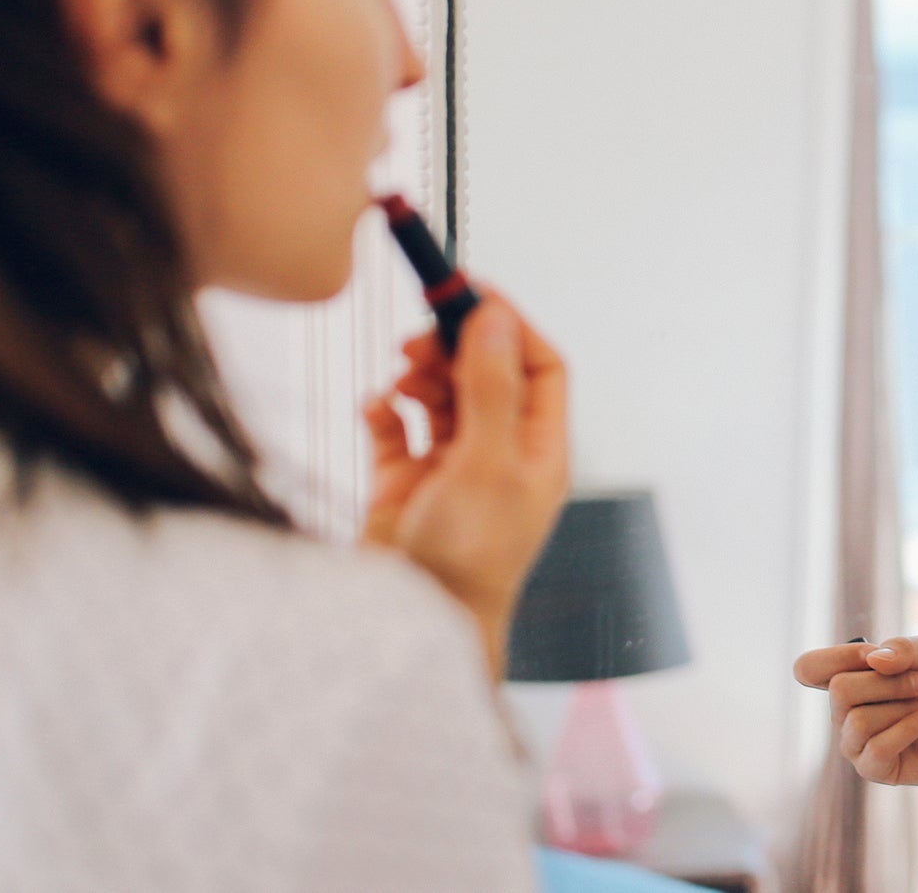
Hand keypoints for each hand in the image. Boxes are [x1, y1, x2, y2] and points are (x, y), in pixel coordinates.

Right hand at [362, 290, 569, 677]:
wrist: (413, 625)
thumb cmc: (467, 559)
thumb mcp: (487, 462)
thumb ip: (489, 387)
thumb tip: (496, 318)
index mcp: (540, 450)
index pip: (539, 367)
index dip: (509, 325)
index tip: (468, 293)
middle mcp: (501, 455)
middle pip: (487, 374)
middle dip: (455, 346)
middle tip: (420, 335)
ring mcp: (451, 470)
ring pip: (442, 396)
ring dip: (422, 375)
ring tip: (401, 374)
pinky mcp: (404, 486)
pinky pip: (397, 430)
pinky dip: (386, 410)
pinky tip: (377, 408)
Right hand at [794, 636, 917, 788]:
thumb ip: (903, 647)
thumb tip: (873, 660)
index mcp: (847, 680)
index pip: (808, 668)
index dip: (839, 656)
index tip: (875, 654)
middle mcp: (843, 713)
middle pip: (839, 689)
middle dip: (888, 681)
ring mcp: (855, 744)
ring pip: (858, 719)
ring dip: (902, 704)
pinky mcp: (874, 769)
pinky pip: (877, 747)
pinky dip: (908, 726)